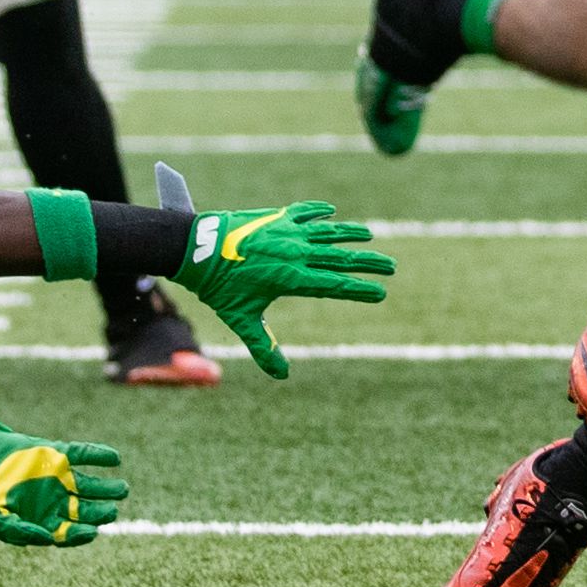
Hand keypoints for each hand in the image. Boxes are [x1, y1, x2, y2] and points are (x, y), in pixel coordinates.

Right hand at [0, 415, 128, 546]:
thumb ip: (20, 531)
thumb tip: (47, 538)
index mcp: (44, 521)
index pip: (70, 532)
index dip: (81, 534)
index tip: (92, 532)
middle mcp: (56, 501)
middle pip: (86, 511)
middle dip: (100, 512)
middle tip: (112, 512)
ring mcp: (58, 477)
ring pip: (89, 485)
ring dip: (107, 488)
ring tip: (122, 490)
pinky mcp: (56, 454)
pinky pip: (82, 454)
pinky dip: (98, 456)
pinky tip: (114, 458)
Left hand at [173, 198, 393, 379]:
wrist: (196, 247)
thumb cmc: (219, 287)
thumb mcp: (242, 319)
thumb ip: (263, 346)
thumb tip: (281, 375)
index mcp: (291, 278)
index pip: (335, 285)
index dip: (359, 290)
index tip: (381, 293)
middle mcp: (295, 253)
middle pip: (340, 258)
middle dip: (367, 263)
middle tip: (390, 267)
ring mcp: (286, 232)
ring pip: (327, 232)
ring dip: (350, 233)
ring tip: (369, 235)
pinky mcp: (273, 217)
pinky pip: (303, 212)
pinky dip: (318, 211)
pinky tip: (330, 211)